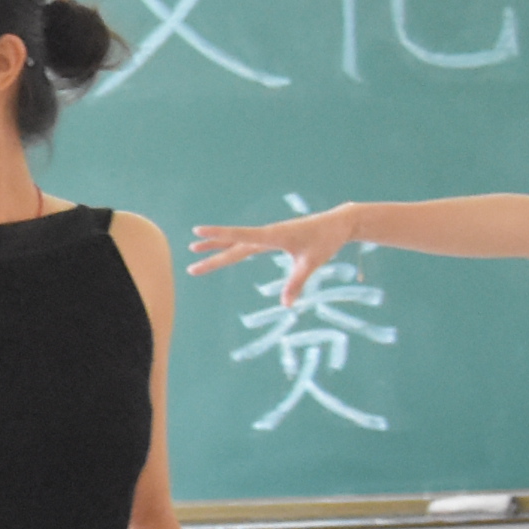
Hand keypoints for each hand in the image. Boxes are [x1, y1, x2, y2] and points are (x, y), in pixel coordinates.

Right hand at [185, 209, 360, 306]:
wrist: (338, 224)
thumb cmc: (325, 240)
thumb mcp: (312, 262)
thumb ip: (297, 283)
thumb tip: (286, 305)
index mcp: (273, 236)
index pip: (240, 236)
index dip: (218, 235)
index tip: (197, 232)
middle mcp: (267, 234)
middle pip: (233, 245)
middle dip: (212, 254)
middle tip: (190, 264)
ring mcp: (270, 236)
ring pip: (238, 242)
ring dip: (219, 246)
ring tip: (197, 249)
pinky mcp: (275, 237)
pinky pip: (249, 242)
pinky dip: (234, 245)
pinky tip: (227, 249)